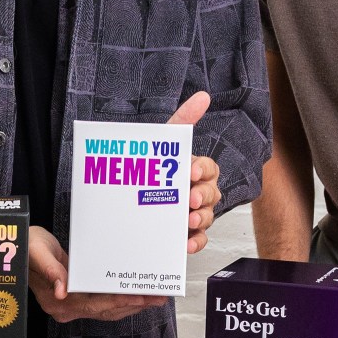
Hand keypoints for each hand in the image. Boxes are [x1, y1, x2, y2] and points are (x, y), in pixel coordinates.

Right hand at [27, 225, 166, 323]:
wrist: (19, 246)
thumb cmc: (28, 246)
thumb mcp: (37, 252)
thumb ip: (50, 270)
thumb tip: (62, 292)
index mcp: (56, 300)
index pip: (94, 305)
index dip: (118, 302)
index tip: (140, 298)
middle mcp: (64, 308)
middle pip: (105, 311)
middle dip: (133, 305)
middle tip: (157, 298)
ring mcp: (70, 306)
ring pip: (107, 310)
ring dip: (131, 305)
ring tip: (154, 298)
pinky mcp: (76, 299)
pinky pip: (103, 304)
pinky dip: (120, 301)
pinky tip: (135, 296)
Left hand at [166, 92, 219, 253]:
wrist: (125, 203)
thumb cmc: (151, 170)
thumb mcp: (162, 145)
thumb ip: (183, 120)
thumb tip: (204, 95)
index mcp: (194, 171)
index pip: (208, 168)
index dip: (202, 170)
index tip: (190, 172)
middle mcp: (197, 192)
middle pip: (212, 193)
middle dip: (202, 195)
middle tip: (188, 198)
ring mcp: (193, 214)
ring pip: (207, 216)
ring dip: (200, 218)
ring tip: (186, 220)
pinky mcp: (186, 234)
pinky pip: (198, 240)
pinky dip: (194, 242)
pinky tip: (184, 242)